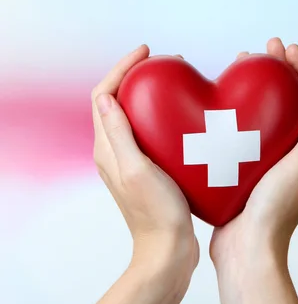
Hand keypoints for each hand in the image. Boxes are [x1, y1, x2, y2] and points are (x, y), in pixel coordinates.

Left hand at [92, 45, 198, 284]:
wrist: (169, 251)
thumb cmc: (156, 214)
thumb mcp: (136, 170)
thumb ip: (119, 134)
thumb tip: (106, 97)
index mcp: (107, 149)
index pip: (104, 95)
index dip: (122, 68)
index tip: (146, 52)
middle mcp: (115, 151)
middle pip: (118, 100)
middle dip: (137, 75)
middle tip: (166, 63)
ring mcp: (133, 160)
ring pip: (137, 114)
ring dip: (152, 93)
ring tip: (177, 80)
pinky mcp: (150, 167)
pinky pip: (153, 130)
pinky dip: (165, 114)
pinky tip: (187, 113)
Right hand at [210, 38, 297, 269]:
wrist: (247, 249)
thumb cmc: (275, 211)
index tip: (286, 49)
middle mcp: (293, 153)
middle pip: (288, 102)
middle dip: (278, 73)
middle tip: (263, 50)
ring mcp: (268, 160)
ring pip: (264, 114)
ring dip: (256, 88)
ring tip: (242, 66)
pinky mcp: (245, 167)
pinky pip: (244, 132)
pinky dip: (237, 111)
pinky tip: (221, 102)